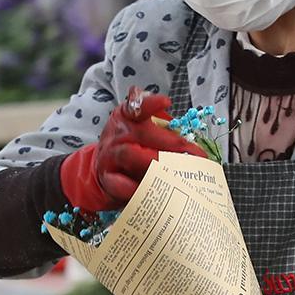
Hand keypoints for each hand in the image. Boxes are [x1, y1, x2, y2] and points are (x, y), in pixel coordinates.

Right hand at [59, 93, 206, 212]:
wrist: (100, 170)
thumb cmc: (130, 148)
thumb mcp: (142, 131)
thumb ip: (163, 129)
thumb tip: (190, 141)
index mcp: (128, 117)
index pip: (137, 106)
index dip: (150, 104)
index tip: (165, 102)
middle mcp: (118, 133)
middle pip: (142, 133)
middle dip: (171, 143)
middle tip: (194, 154)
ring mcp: (110, 155)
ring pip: (131, 155)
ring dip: (155, 163)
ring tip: (178, 172)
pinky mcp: (107, 178)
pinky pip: (121, 183)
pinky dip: (137, 188)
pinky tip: (155, 193)